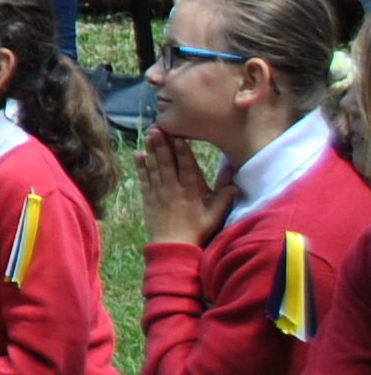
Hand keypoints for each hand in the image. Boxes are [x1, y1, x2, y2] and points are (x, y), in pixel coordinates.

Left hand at [137, 133, 233, 248]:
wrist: (173, 247)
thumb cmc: (197, 230)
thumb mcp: (215, 216)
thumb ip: (224, 198)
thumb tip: (236, 184)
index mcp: (191, 191)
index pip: (186, 167)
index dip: (182, 151)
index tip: (178, 136)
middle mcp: (174, 189)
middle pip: (167, 163)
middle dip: (162, 145)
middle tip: (157, 128)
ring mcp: (159, 193)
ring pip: (154, 167)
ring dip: (151, 150)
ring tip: (148, 135)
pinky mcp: (148, 198)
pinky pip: (144, 179)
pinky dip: (141, 167)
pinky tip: (138, 155)